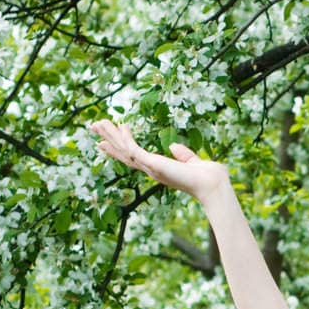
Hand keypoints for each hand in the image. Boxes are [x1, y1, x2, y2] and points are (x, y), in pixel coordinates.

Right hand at [89, 119, 230, 202]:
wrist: (213, 185)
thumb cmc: (208, 177)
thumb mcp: (193, 162)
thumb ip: (183, 155)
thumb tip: (173, 146)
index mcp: (159, 169)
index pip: (134, 157)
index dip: (119, 148)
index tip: (105, 142)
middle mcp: (152, 169)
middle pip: (123, 153)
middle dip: (109, 140)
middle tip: (94, 127)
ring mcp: (151, 167)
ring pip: (124, 149)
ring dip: (111, 135)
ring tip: (98, 122)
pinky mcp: (154, 163)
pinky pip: (134, 148)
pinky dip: (127, 138)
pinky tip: (122, 125)